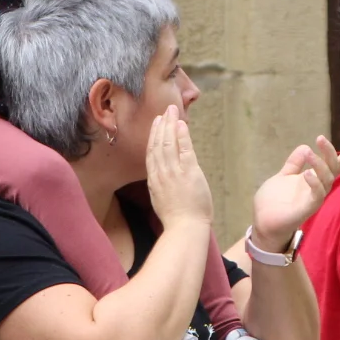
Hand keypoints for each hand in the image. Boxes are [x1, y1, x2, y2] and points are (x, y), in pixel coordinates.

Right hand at [146, 106, 212, 228]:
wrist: (184, 228)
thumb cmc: (176, 218)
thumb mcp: (161, 199)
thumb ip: (161, 184)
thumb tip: (163, 174)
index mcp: (154, 180)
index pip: (151, 152)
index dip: (153, 136)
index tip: (156, 123)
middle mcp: (161, 173)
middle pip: (158, 144)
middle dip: (161, 125)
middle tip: (164, 110)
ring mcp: (174, 172)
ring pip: (168, 143)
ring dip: (170, 125)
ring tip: (172, 111)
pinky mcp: (188, 172)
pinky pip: (184, 149)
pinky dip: (182, 135)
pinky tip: (182, 124)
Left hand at [249, 136, 339, 250]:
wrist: (262, 222)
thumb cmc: (274, 201)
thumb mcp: (284, 176)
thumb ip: (294, 163)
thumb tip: (305, 146)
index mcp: (314, 180)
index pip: (333, 166)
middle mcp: (317, 189)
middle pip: (332, 169)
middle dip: (329, 153)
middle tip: (320, 138)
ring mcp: (313, 199)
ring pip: (326, 180)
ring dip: (319, 164)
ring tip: (309, 153)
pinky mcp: (307, 209)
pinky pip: (317, 196)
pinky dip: (314, 183)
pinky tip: (307, 173)